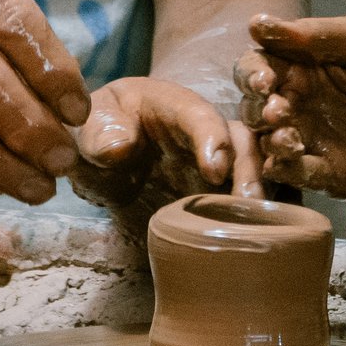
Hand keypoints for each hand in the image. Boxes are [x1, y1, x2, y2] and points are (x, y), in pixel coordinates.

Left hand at [71, 77, 262, 228]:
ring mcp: (213, 162)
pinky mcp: (214, 192)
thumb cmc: (99, 130)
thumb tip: (119, 149)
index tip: (214, 170)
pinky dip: (249, 217)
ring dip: (256, 196)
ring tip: (253, 228)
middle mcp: (203, 132)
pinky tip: (244, 240)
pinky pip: (239, 201)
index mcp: (172, 105)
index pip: (199, 114)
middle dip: (249, 170)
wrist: (102, 152)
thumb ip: (99, 132)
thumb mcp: (89, 124)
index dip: (212, 138)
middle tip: (248, 204)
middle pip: (240, 141)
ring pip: (249, 171)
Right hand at [238, 13, 345, 196]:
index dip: (252, 72)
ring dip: (270, 140)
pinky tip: (295, 160)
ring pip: (270, 142)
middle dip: (258, 109)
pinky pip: (298, 174)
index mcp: (300, 64)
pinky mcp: (327, 172)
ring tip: (288, 136)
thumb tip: (256, 24)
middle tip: (276, 109)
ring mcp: (310, 138)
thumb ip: (316, 34)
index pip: (258, 66)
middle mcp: (297, 102)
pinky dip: (289, 170)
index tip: (265, 78)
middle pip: (255, 107)